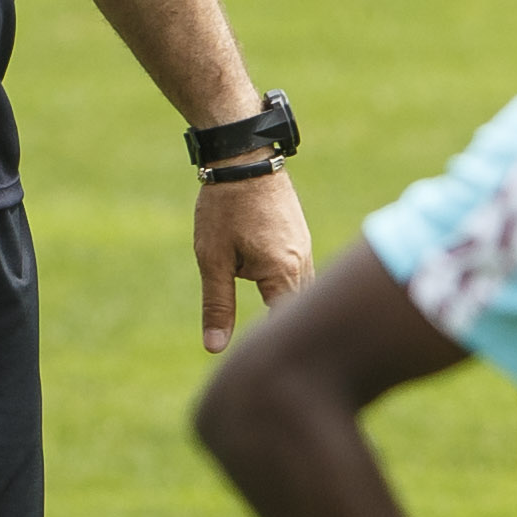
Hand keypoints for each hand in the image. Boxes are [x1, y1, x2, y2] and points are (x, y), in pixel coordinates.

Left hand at [193, 165, 313, 355]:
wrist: (243, 156)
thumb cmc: (224, 207)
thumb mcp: (212, 258)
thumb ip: (217, 305)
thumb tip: (215, 349)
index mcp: (282, 272)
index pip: (283, 322)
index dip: (273, 342)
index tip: (265, 360)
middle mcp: (302, 262)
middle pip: (299, 309)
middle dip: (285, 329)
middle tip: (274, 356)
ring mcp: (304, 247)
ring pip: (302, 291)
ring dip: (286, 306)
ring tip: (278, 332)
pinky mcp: (299, 236)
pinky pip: (300, 272)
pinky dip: (287, 286)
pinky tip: (274, 292)